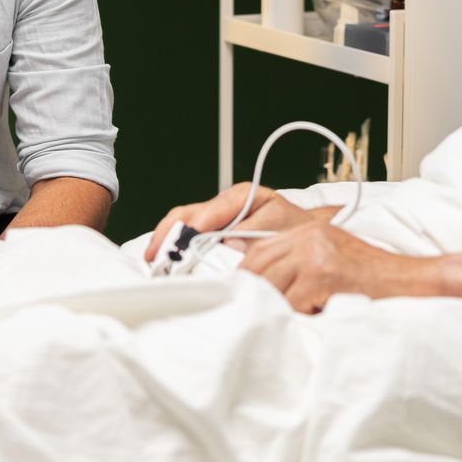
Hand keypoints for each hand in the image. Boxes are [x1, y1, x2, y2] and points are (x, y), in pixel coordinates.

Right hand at [144, 182, 320, 261]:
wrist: (307, 234)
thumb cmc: (295, 229)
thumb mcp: (280, 227)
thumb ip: (254, 233)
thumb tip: (227, 244)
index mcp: (240, 197)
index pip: (207, 211)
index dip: (191, 229)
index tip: (182, 245)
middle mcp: (223, 206)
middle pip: (185, 215)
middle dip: (168, 235)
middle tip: (156, 256)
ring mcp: (215, 220)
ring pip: (180, 225)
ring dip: (166, 243)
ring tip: (154, 261)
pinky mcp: (212, 235)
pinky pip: (186, 238)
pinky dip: (173, 249)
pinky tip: (165, 263)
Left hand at [237, 220, 434, 313]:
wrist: (410, 284)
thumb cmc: (371, 283)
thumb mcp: (329, 262)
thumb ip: (296, 266)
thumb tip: (254, 284)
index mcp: (307, 231)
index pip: (257, 250)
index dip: (244, 276)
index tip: (239, 296)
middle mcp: (309, 236)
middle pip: (257, 265)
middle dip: (253, 293)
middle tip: (256, 316)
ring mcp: (316, 254)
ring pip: (270, 285)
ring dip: (276, 307)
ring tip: (293, 318)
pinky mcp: (323, 274)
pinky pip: (290, 301)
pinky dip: (297, 315)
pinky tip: (313, 318)